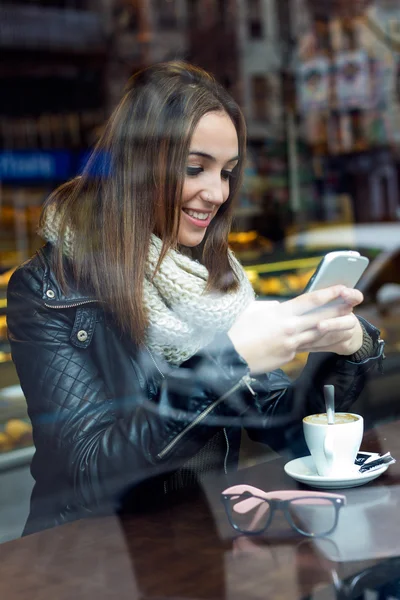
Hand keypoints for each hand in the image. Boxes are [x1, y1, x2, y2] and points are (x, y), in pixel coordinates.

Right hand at [228, 286, 362, 373]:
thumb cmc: (237, 331)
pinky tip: (324, 339)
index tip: (342, 287)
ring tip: (347, 322)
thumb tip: (281, 307)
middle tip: (353, 304)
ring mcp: (290, 344)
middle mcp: (289, 328)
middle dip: (339, 310)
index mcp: (280, 313)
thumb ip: (270, 308)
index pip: (310, 300)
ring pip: (318, 335)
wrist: (230, 357)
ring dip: (334, 328)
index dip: (329, 293)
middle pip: (321, 317)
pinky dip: (314, 342)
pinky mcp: (288, 357)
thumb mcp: (252, 311)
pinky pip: (304, 347)